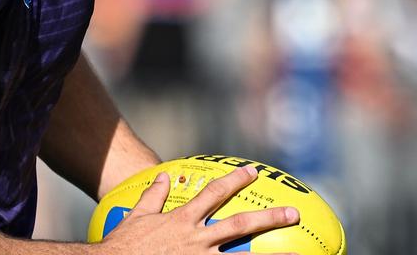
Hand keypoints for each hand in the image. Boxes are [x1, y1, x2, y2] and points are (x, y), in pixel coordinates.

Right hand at [98, 166, 300, 254]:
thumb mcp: (137, 216)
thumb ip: (153, 196)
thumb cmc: (123, 245)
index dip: (235, 180)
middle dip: (268, 218)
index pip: (215, 194)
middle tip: (293, 213)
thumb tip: (163, 177)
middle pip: (240, 225)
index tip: (253, 171)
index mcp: (184, 220)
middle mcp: (197, 240)